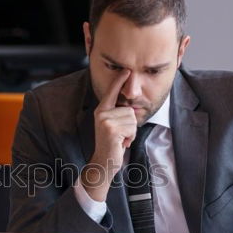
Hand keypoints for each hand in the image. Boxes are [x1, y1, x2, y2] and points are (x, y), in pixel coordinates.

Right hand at [80, 69, 136, 201]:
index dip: (119, 81)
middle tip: (121, 135)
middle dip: (130, 125)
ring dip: (131, 132)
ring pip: (132, 119)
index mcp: (101, 111)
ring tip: (121, 139)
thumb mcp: (114, 127)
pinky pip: (132, 128)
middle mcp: (101, 113)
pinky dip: (130, 137)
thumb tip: (130, 107)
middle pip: (129, 110)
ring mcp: (105, 121)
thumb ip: (119, 115)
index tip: (127, 70)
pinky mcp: (111, 129)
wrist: (103, 162)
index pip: (111, 92)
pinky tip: (121, 143)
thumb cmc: (112, 144)